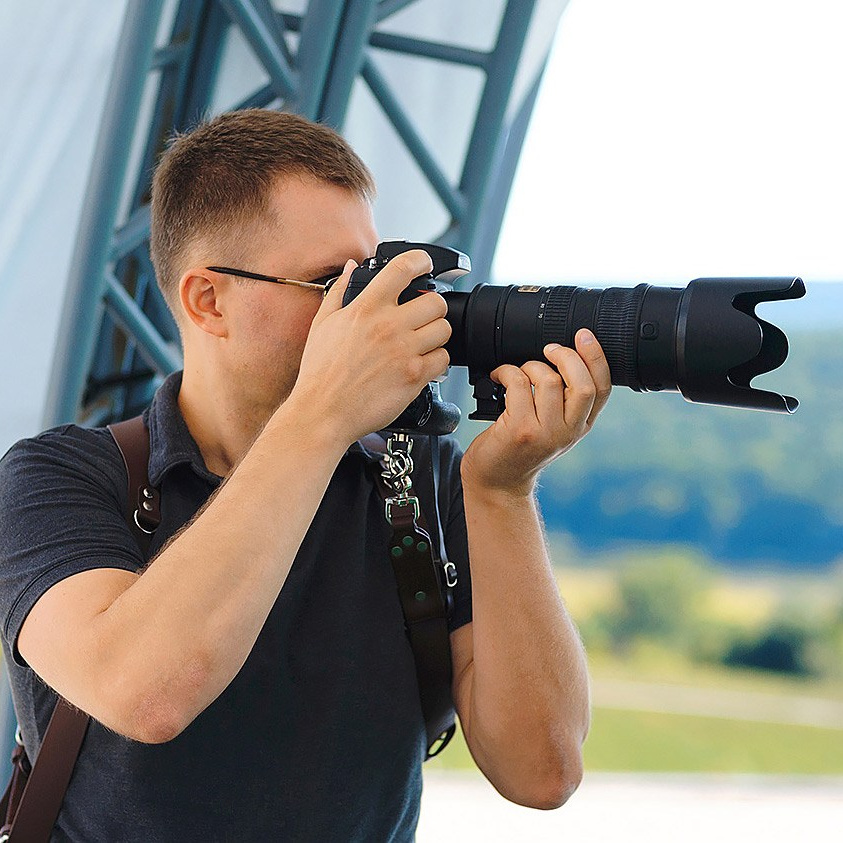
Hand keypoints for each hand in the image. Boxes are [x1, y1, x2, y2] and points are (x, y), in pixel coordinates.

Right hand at [289, 250, 451, 443]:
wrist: (323, 412)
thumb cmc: (320, 372)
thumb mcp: (322, 324)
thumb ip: (339, 291)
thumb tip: (349, 268)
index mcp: (366, 308)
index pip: (403, 268)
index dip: (421, 260)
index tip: (425, 264)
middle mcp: (388, 326)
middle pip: (435, 302)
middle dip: (432, 308)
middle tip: (422, 317)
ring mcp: (404, 351)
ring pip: (444, 329)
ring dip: (437, 334)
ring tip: (422, 342)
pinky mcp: (414, 376)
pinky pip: (443, 359)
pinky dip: (436, 361)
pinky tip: (421, 363)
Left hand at [461, 330, 611, 497]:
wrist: (498, 482)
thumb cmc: (521, 448)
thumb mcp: (553, 427)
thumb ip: (565, 401)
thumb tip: (563, 355)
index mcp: (581, 425)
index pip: (602, 389)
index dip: (596, 358)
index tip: (583, 336)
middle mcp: (569, 431)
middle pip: (582, 384)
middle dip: (566, 356)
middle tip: (549, 349)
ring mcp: (546, 432)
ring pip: (549, 380)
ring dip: (530, 365)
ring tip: (518, 372)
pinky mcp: (520, 430)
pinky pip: (518, 384)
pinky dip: (506, 372)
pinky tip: (498, 377)